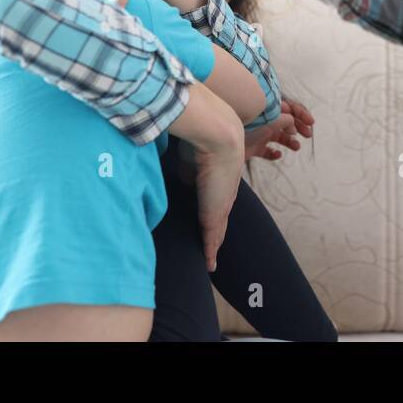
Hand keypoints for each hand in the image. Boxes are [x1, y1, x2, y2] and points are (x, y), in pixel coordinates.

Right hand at [174, 85, 245, 271]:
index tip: (209, 227)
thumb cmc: (201, 140)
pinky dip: (211, 251)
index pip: (215, 204)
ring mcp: (221, 206)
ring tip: (210, 261)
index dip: (213, 217)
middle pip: (219, 222)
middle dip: (216, 236)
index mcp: (218, 182)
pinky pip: (213, 238)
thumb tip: (179, 179)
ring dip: (213, 246)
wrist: (218, 138)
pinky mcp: (215, 214)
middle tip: (211, 252)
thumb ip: (186, 171)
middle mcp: (223, 196)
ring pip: (217, 232)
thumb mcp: (190, 159)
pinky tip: (210, 265)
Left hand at [244, 97, 314, 160]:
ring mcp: (259, 134)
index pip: (288, 108)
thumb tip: (293, 121)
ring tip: (296, 147)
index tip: (311, 123)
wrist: (224, 141)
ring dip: (290, 141)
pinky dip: (273, 153)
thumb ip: (283, 119)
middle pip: (286, 122)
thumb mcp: (269, 119)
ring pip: (279, 136)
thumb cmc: (246, 125)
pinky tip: (277, 154)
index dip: (301, 114)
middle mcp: (265, 121)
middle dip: (299, 127)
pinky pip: (266, 151)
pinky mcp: (253, 148)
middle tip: (307, 135)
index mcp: (269, 110)